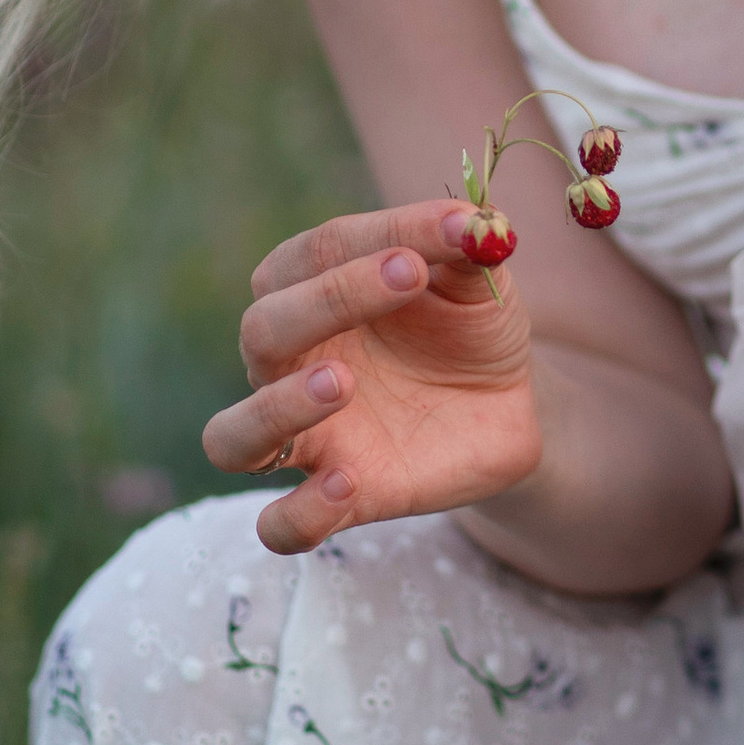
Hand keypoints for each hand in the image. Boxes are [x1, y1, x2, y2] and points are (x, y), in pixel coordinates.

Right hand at [200, 198, 542, 554]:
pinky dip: (301, 511)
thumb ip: (468, 247)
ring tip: (341, 383)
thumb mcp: (478, 280)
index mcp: (311, 291)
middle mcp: (289, 364)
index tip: (457, 230)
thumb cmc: (469, 328)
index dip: (379, 236)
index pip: (314, 252)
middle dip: (327, 300)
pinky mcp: (341, 499)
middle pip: (262, 330)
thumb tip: (478, 220)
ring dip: (275, 408)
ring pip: (232, 438)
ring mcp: (309, 436)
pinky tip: (346, 482)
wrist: (511, 407)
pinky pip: (282, 524)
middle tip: (407, 276)